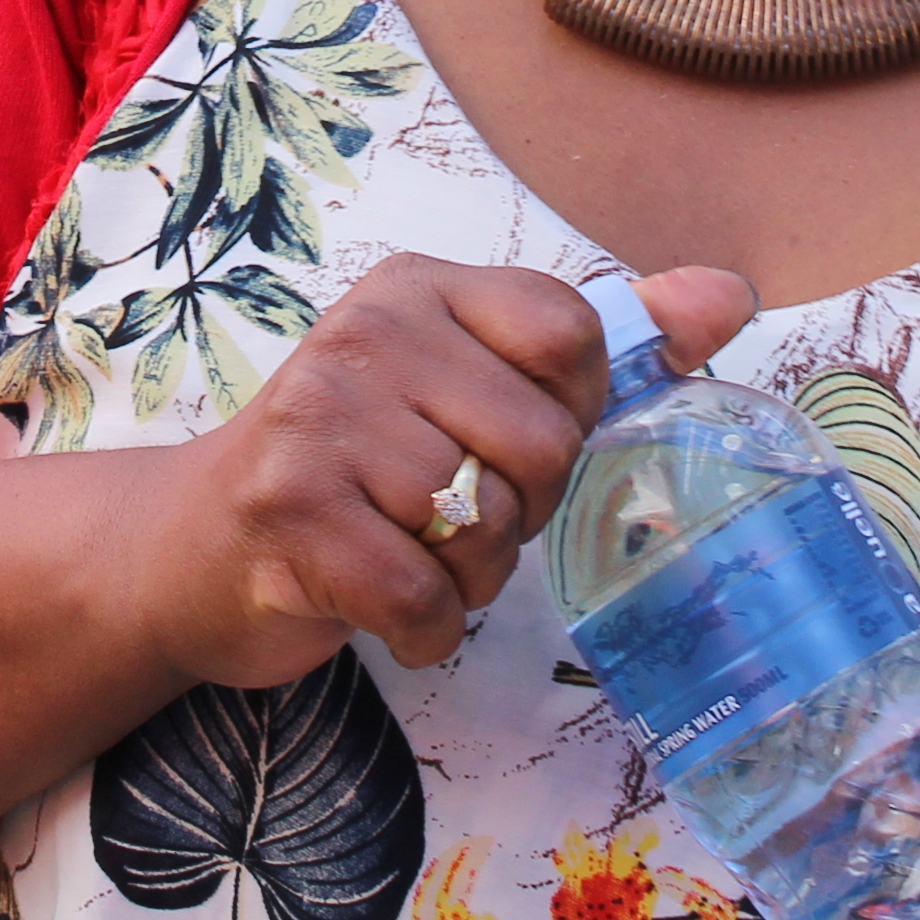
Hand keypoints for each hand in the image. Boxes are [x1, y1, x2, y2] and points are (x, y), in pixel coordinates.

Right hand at [134, 255, 754, 688]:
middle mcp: (364, 337)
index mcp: (417, 290)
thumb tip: (730, 295)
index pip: (568, 333)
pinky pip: (425, 599)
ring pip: (486, 528)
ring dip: (466, 576)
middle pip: (542, 443)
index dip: (571, 411)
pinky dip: (426, 629)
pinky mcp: (291, 518)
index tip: (510, 437)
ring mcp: (320, 424)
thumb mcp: (467, 383)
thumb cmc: (352, 469)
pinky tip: (386, 606)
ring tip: (404, 552)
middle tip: (449, 512)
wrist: (188, 547)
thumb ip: (604, 341)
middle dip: (518, 510)